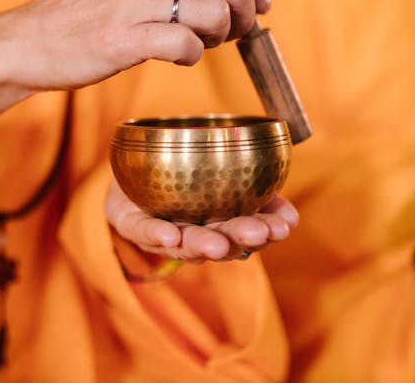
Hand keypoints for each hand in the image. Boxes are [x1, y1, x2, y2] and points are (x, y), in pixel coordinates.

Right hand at [0, 0, 269, 91]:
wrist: (28, 42)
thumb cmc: (83, 15)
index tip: (261, 4)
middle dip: (247, 13)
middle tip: (236, 33)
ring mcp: (134, 2)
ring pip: (215, 11)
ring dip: (222, 35)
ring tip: (202, 44)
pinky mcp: (123, 39)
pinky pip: (185, 44)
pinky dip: (192, 55)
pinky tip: (177, 56)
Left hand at [105, 178, 298, 261]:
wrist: (126, 174)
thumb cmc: (179, 174)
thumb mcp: (218, 170)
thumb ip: (251, 180)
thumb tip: (288, 197)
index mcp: (220, 223)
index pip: (249, 230)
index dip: (269, 229)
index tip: (288, 225)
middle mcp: (195, 235)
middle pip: (221, 242)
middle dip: (240, 239)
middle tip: (259, 233)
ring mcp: (163, 233)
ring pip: (186, 244)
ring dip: (203, 244)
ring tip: (218, 244)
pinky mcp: (131, 224)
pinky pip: (144, 231)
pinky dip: (157, 234)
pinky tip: (171, 235)